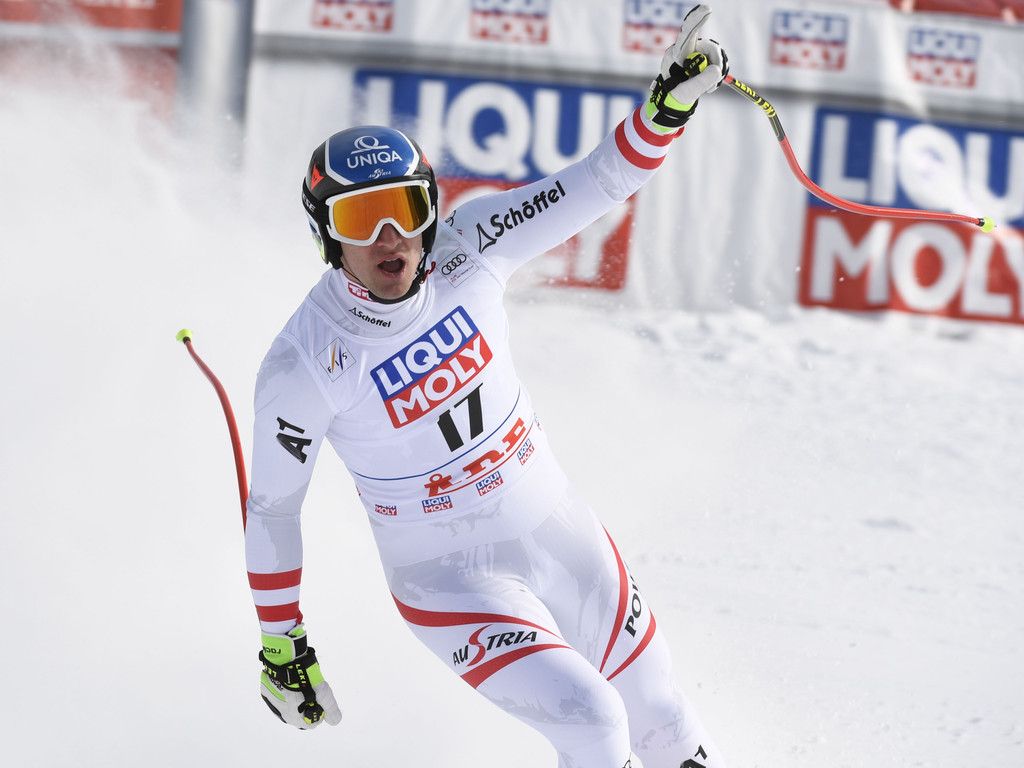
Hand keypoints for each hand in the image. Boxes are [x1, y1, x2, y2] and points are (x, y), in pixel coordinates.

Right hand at [259, 624, 341, 728]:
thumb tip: (335, 722)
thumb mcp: (324, 694)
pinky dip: (284, 691)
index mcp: (295, 718)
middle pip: (298, 715)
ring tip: (301, 683)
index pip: (311, 723)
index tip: (321, 700)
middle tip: (312, 690)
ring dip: (294, 698)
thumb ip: (330, 709)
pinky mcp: (265, 692)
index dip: (319, 712)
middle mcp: (281, 714)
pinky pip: (277, 695)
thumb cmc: (306, 679)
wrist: (285, 660)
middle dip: (306, 705)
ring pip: (287, 705)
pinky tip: (290, 680)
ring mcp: (272, 703)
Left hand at [647, 4, 728, 128]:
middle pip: (710, 47)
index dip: (696, 20)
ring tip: (706, 87)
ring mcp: (695, 51)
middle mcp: (686, 48)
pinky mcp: (701, 55)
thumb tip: (717, 69)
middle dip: (716, 64)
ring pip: (716, 54)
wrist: (673, 99)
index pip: (687, 34)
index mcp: (677, 54)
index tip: (706, 9)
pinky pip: (717, 59)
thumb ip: (701, 82)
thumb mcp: (687, 92)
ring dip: (716, 71)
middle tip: (712, 85)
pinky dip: (716, 72)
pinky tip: (708, 81)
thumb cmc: (675, 95)